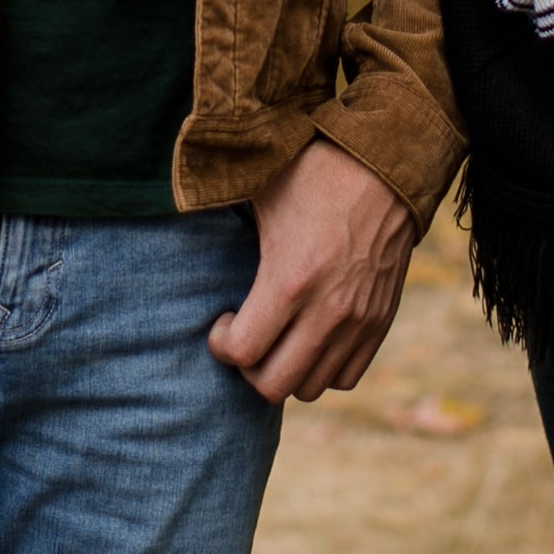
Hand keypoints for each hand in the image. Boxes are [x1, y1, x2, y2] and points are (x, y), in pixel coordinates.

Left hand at [207, 139, 413, 402]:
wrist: (386, 165)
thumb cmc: (313, 173)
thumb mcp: (259, 190)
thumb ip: (217, 210)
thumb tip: (168, 205)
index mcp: (290, 279)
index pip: (243, 353)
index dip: (221, 343)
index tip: (224, 319)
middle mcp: (327, 310)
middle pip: (273, 385)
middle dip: (248, 366)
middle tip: (246, 334)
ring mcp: (358, 321)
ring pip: (309, 388)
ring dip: (285, 369)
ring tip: (277, 337)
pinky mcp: (380, 322)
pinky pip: (345, 377)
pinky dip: (321, 368)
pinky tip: (308, 337)